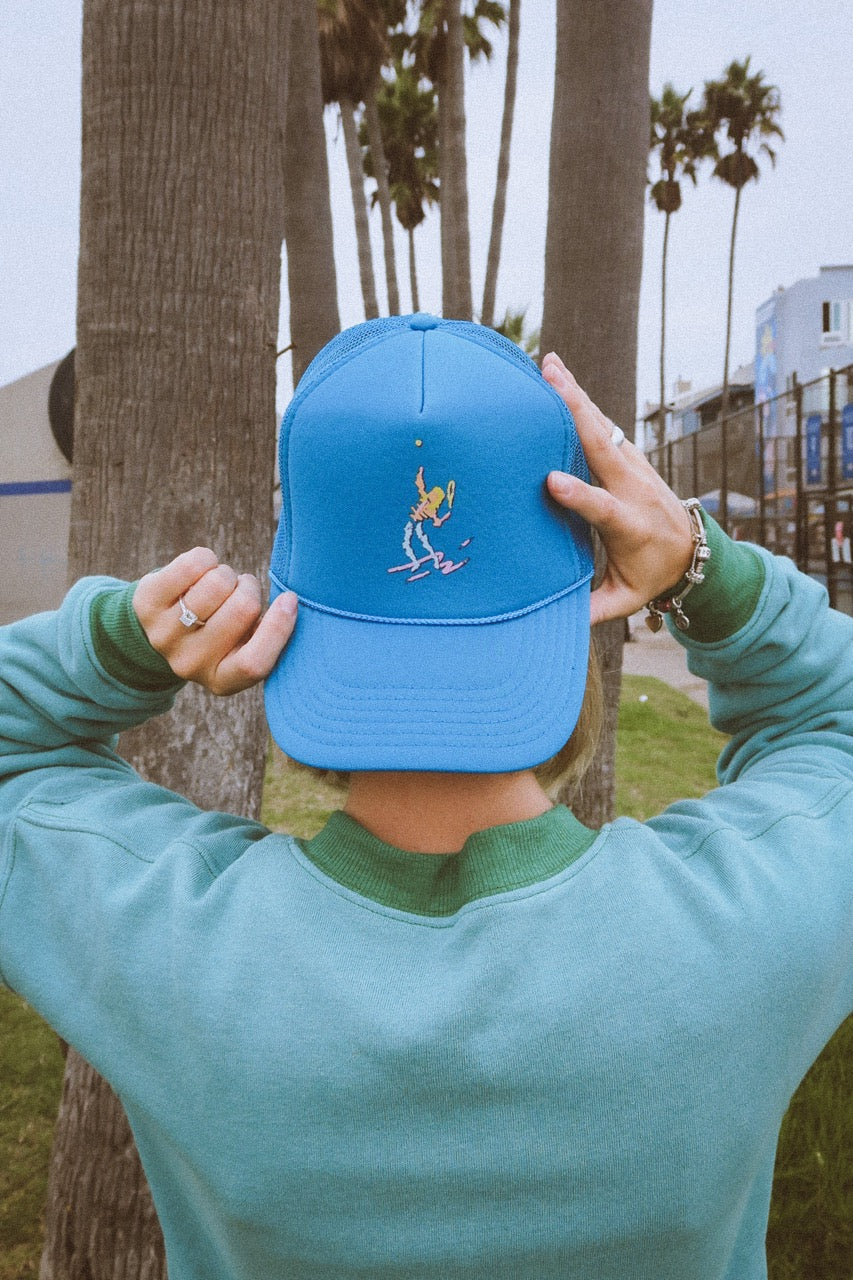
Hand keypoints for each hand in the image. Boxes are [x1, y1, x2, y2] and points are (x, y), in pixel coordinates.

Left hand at [133, 548, 296, 694]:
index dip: (278, 629)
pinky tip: (203, 569)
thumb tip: (290, 603)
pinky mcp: (148, 604)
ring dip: (227, 574)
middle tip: (241, 590)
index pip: (255, 664)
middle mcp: (190, 664)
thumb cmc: (219, 631)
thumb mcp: (243, 645)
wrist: (161, 628)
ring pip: (218, 584)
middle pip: (242, 610)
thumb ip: (266, 634)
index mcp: (222, 680)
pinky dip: (206, 558)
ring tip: (220, 583)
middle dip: (250, 589)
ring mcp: (165, 635)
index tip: (289, 599)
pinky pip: (192, 565)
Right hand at [541, 352, 694, 625]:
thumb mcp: (627, 599)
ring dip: (576, 395)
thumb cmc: (650, 575)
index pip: (604, 507)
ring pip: (602, 426)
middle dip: (578, 413)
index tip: (551, 481)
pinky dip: (581, 401)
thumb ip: (594, 610)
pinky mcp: (629, 457)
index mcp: (630, 525)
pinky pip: (602, 425)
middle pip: (605, 446)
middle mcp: (633, 488)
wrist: (691, 548)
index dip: (580, 495)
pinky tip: (558, 377)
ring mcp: (633, 468)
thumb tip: (558, 623)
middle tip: (551, 379)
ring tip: (550, 364)